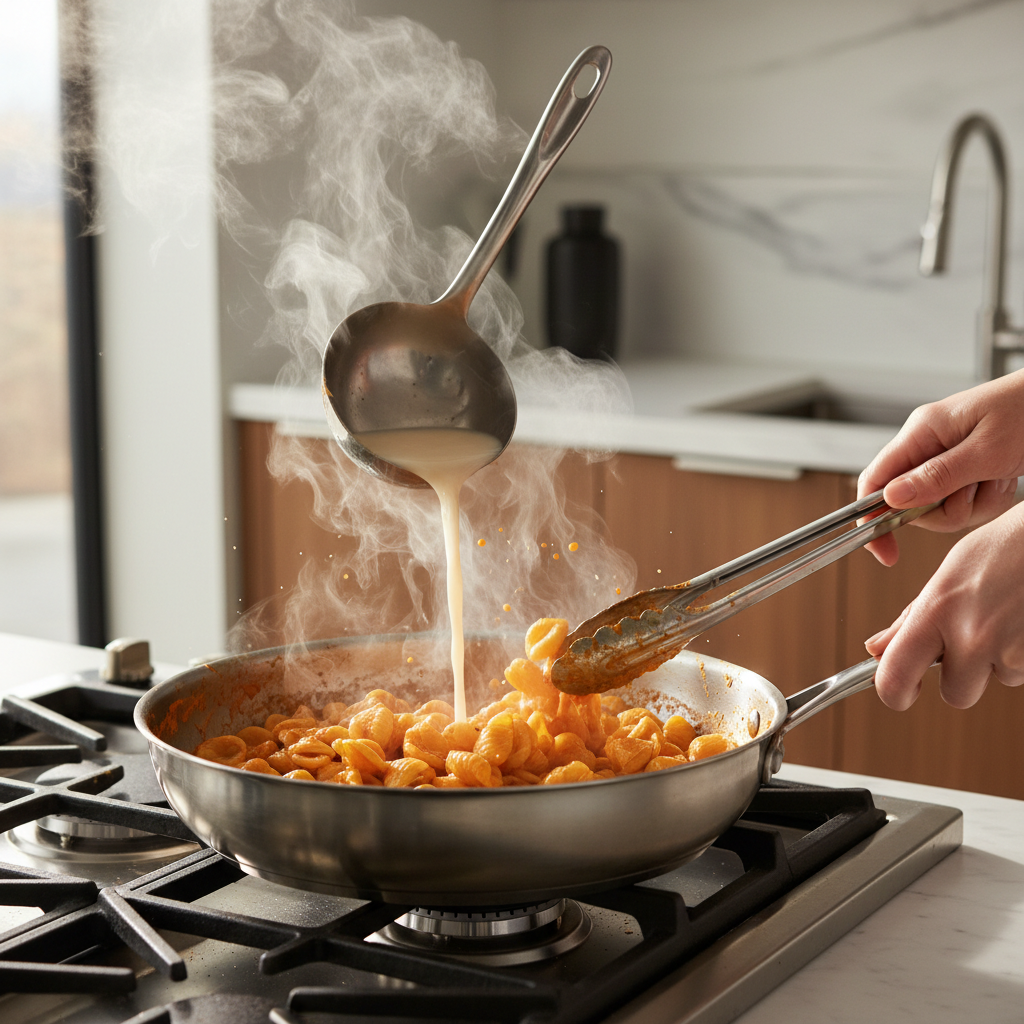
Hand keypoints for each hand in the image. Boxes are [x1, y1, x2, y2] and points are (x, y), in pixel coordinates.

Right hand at [858, 370, 1023, 564]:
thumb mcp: (986, 450)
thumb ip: (937, 476)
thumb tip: (890, 498)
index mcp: (922, 431)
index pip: (875, 479)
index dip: (870, 517)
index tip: (882, 549)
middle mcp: (927, 445)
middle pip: (910, 502)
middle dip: (945, 510)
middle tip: (975, 491)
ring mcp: (945, 459)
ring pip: (940, 507)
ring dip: (974, 504)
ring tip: (997, 478)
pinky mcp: (965, 469)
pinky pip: (964, 503)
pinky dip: (988, 499)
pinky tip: (1003, 478)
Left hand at [865, 502, 1023, 709]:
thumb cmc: (1008, 548)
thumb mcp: (950, 574)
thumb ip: (912, 617)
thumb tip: (876, 649)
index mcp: (937, 610)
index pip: (895, 676)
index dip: (894, 693)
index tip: (899, 693)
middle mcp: (972, 636)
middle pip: (955, 695)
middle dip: (962, 676)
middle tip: (973, 639)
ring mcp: (1011, 651)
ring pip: (994, 681)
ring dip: (997, 662)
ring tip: (1006, 618)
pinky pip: (1022, 673)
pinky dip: (1021, 655)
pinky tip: (1021, 622)